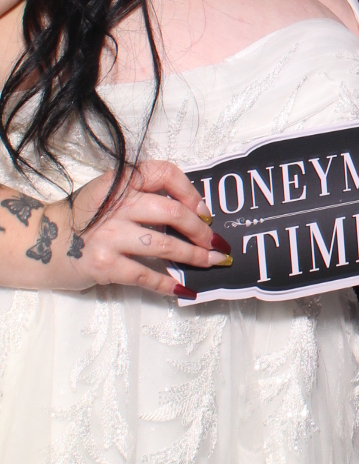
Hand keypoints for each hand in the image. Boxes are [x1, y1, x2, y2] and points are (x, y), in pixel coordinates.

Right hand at [40, 161, 230, 298]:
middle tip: (216, 244)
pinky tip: (183, 290)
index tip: (204, 212)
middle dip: (201, 231)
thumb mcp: (109, 195)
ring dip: (194, 257)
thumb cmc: (83, 219)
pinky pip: (146, 275)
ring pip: (165, 245)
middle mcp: (116, 204)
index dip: (191, 192)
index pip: (165, 173)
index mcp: (120, 180)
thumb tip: (193, 215)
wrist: (38, 242)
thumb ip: (142, 196)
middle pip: (173, 212)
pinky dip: (168, 285)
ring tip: (210, 264)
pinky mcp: (104, 264)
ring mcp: (109, 235)